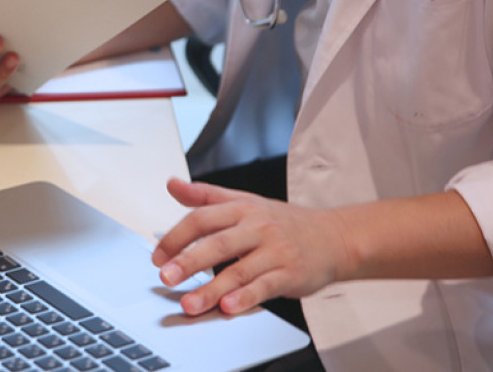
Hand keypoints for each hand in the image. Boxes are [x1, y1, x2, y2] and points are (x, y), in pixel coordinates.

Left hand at [151, 178, 352, 315]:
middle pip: (218, 243)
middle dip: (189, 261)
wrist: (334, 236)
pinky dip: (246, 298)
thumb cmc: (284, 221)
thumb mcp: (245, 201)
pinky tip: (228, 307)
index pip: (202, 218)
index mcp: (242, 208)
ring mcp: (275, 251)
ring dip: (212, 289)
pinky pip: (264, 287)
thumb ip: (205, 196)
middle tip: (166, 276)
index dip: (177, 237)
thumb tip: (172, 184)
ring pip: (238, 270)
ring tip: (190, 302)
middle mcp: (258, 227)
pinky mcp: (290, 274)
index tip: (158, 255)